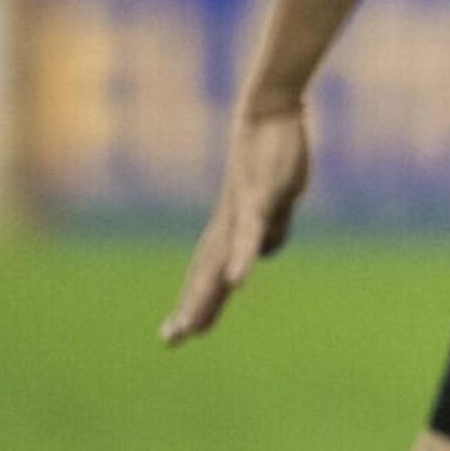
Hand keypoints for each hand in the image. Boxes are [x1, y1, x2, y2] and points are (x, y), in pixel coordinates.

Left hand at [161, 100, 312, 343]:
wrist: (270, 110)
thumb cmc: (274, 151)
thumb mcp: (277, 199)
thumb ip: (271, 227)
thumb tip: (263, 252)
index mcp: (232, 226)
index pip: (209, 271)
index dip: (196, 301)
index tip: (180, 333)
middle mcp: (227, 223)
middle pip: (206, 272)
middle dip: (191, 306)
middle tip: (172, 340)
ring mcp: (242, 212)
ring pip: (220, 260)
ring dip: (206, 293)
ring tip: (193, 325)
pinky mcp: (261, 197)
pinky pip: (251, 234)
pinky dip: (242, 259)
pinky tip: (239, 280)